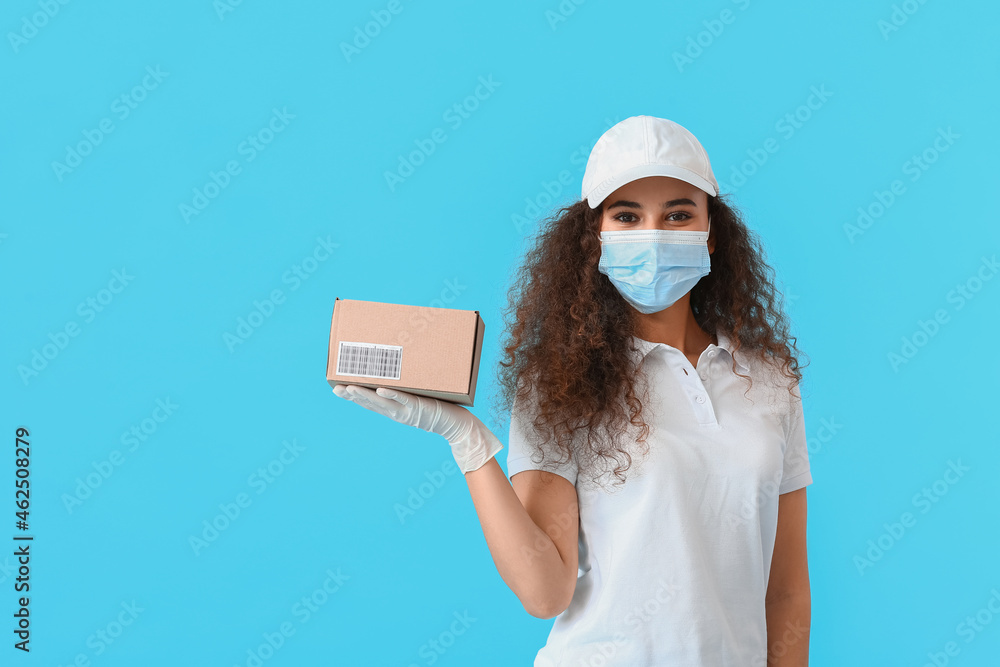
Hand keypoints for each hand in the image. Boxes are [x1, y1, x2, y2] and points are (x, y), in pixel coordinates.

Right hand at [333, 384, 502, 472]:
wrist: (458, 426)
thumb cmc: (441, 408)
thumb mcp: (420, 397)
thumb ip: (409, 387)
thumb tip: (400, 368)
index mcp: (395, 409)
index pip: (369, 402)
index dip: (352, 397)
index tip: (336, 388)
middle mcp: (397, 412)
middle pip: (369, 403)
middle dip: (351, 396)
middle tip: (335, 388)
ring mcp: (406, 411)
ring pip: (381, 402)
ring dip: (364, 395)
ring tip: (348, 388)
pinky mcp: (419, 407)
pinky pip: (403, 400)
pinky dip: (392, 396)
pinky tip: (380, 390)